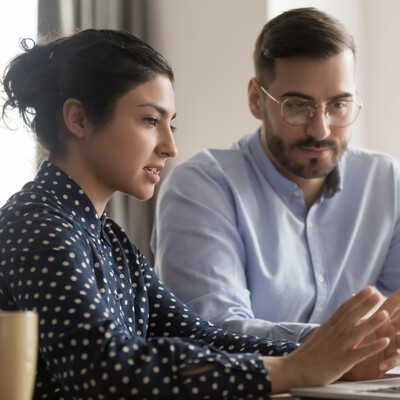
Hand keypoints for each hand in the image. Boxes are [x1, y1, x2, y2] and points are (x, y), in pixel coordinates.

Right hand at [264, 287, 390, 393]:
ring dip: (371, 323)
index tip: (369, 289)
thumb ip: (332, 326)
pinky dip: (372, 347)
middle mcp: (333, 334)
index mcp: (328, 327)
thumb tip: (341, 316)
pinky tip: (385, 342)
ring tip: (385, 314)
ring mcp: (337, 347)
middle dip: (365, 304)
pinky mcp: (341, 361)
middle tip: (378, 293)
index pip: (344, 309)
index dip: (357, 299)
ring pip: (356, 332)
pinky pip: (360, 353)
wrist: (294, 369)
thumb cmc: (308, 355)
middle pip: (351, 316)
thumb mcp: (320, 335)